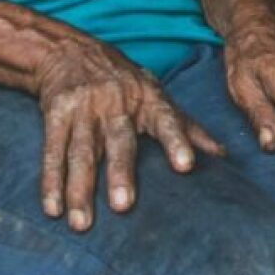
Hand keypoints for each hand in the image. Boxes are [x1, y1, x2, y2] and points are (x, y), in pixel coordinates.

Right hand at [34, 38, 223, 230]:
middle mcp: (116, 102)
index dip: (177, 141)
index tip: (186, 166)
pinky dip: (51, 181)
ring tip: (82, 223)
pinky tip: (53, 209)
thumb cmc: (125, 82)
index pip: (166, 119)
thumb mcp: (157, 96)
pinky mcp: (56, 114)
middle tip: (123, 206)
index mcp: (148, 98)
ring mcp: (84, 108)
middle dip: (120, 173)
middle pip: (119, 141)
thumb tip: (222, 156)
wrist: (71, 51)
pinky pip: (53, 150)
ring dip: (80, 189)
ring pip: (82, 152)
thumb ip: (187, 126)